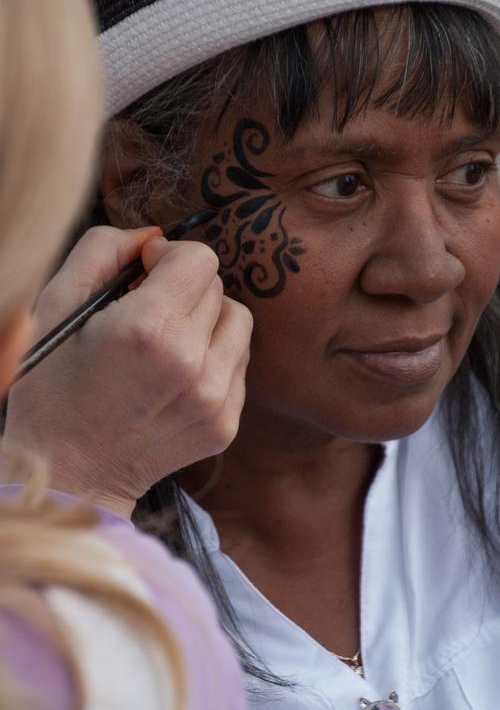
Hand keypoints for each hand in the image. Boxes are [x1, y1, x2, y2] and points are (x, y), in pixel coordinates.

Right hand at [5, 226, 252, 515]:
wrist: (69, 475)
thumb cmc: (51, 389)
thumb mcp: (56, 306)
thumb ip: (103, 250)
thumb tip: (154, 234)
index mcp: (147, 330)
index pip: (200, 259)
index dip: (169, 256)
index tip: (145, 271)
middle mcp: (191, 364)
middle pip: (218, 288)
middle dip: (183, 288)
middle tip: (146, 311)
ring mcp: (215, 399)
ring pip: (238, 322)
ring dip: (207, 319)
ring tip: (167, 340)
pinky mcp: (226, 424)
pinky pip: (238, 363)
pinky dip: (213, 356)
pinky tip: (176, 374)